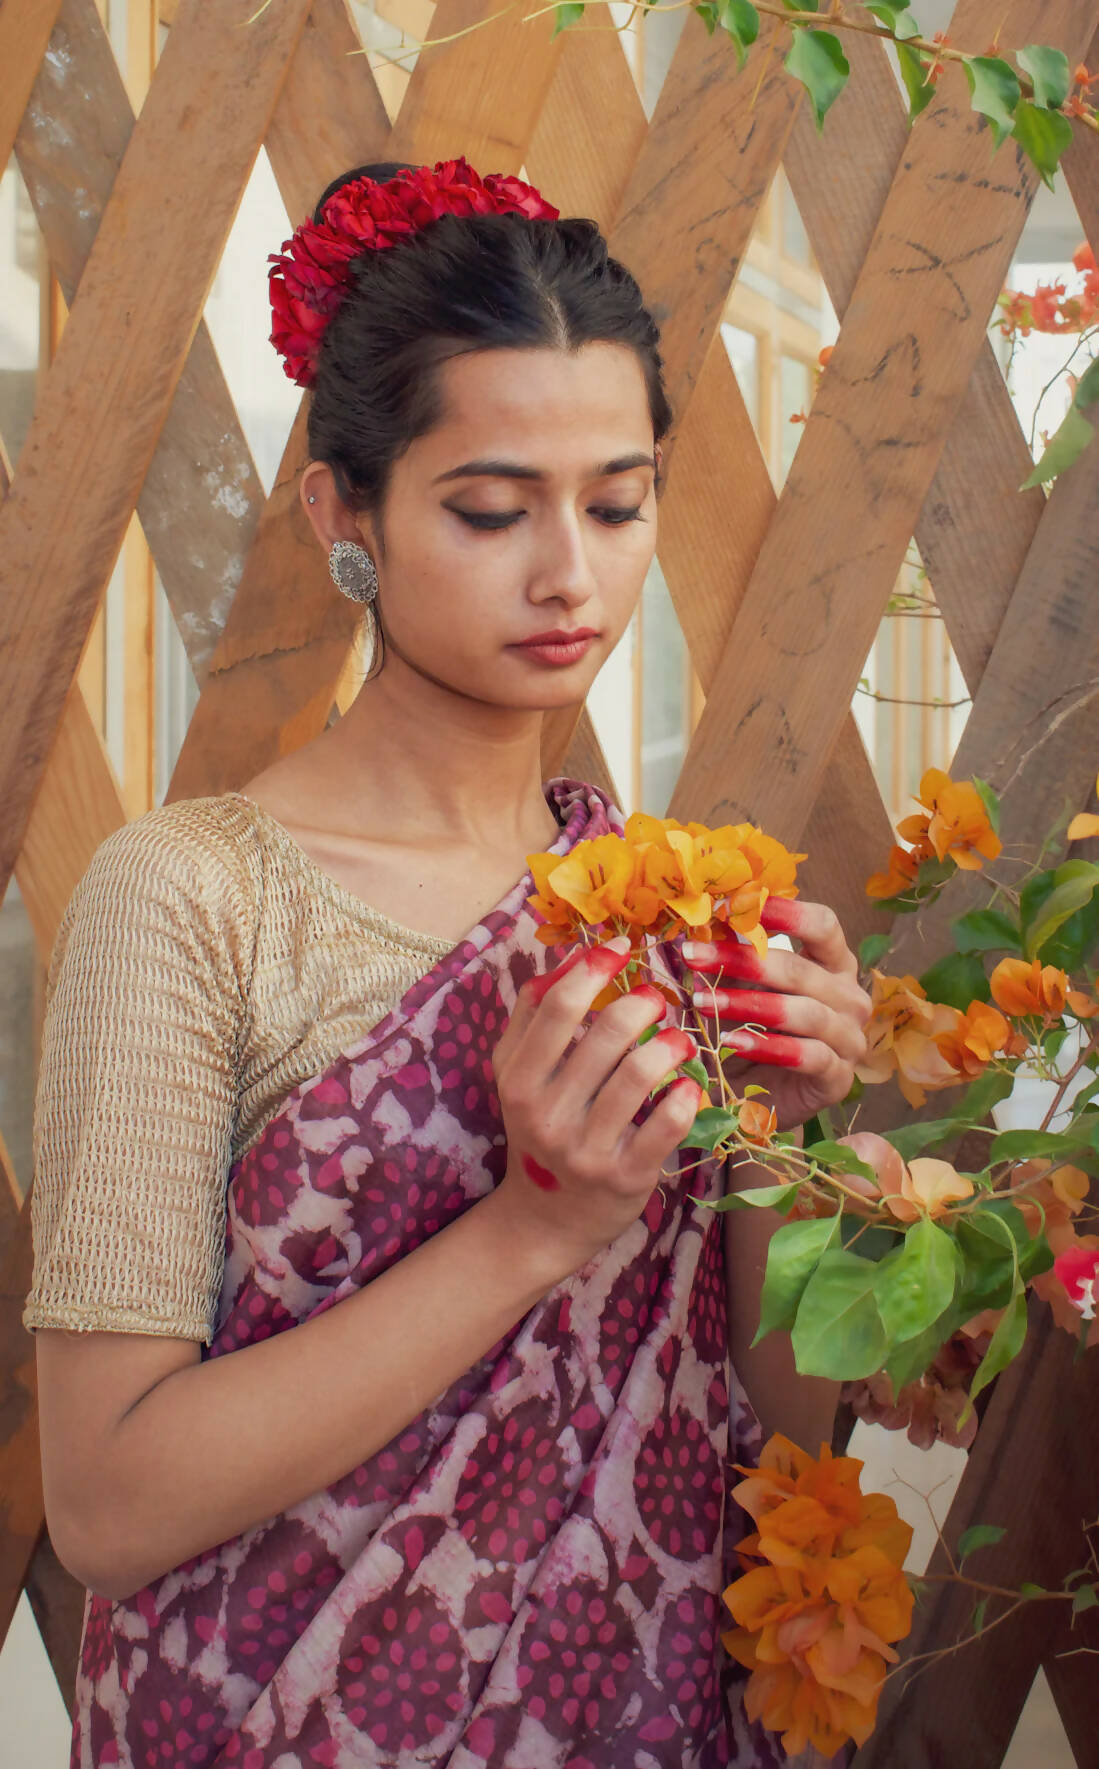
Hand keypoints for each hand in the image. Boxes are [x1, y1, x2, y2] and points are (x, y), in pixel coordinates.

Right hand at [490, 934, 705, 1277]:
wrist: (547, 1218)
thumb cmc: (540, 1127)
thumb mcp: (518, 1074)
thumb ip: (533, 1015)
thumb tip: (567, 959)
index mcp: (518, 1079)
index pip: (557, 1006)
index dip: (595, 967)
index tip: (622, 948)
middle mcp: (547, 1113)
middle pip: (607, 1034)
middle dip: (643, 1003)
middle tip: (658, 999)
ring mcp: (586, 1148)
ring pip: (640, 1075)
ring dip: (671, 1045)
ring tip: (680, 1039)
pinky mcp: (626, 1176)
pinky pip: (667, 1125)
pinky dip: (686, 1097)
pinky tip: (689, 1086)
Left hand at [681, 899, 871, 1131]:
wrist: (754, 1094)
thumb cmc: (749, 1028)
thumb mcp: (739, 984)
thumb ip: (733, 950)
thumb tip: (705, 911)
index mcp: (833, 964)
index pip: (824, 926)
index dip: (787, 913)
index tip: (740, 905)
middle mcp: (849, 997)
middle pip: (802, 970)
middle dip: (743, 961)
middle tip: (692, 956)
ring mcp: (850, 1039)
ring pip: (806, 1013)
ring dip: (749, 1005)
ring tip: (703, 1002)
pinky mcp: (838, 1078)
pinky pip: (809, 1056)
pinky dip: (769, 1048)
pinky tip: (732, 1043)